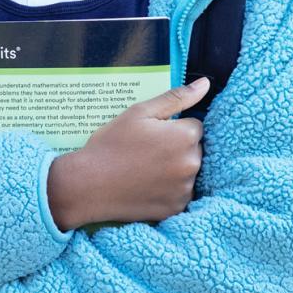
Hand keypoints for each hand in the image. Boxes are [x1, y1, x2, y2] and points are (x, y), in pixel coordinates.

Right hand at [46, 77, 208, 231]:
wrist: (88, 185)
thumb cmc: (111, 144)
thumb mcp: (140, 112)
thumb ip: (176, 97)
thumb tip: (205, 84)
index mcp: (186, 136)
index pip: (194, 126)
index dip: (172, 128)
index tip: (151, 135)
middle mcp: (192, 163)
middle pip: (194, 150)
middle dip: (176, 148)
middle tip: (145, 153)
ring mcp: (185, 189)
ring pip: (187, 172)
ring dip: (174, 170)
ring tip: (144, 170)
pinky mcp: (177, 208)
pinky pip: (180, 194)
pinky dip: (168, 191)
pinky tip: (147, 186)